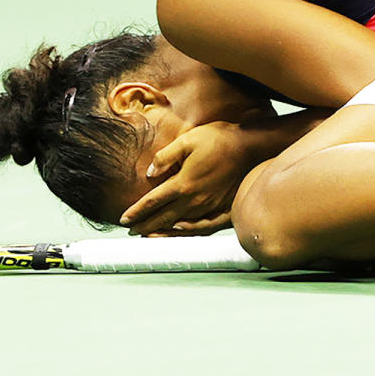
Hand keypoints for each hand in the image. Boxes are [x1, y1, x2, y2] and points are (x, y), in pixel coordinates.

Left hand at [120, 121, 251, 235]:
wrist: (251, 146)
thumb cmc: (219, 139)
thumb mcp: (186, 140)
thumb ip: (165, 158)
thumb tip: (150, 173)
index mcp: (183, 183)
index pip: (152, 202)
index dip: (136, 212)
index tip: (124, 219)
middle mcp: (195, 200)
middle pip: (163, 218)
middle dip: (145, 226)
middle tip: (132, 231)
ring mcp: (210, 206)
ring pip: (181, 226)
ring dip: (164, 232)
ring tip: (151, 236)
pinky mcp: (223, 208)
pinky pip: (203, 227)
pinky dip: (190, 232)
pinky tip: (182, 231)